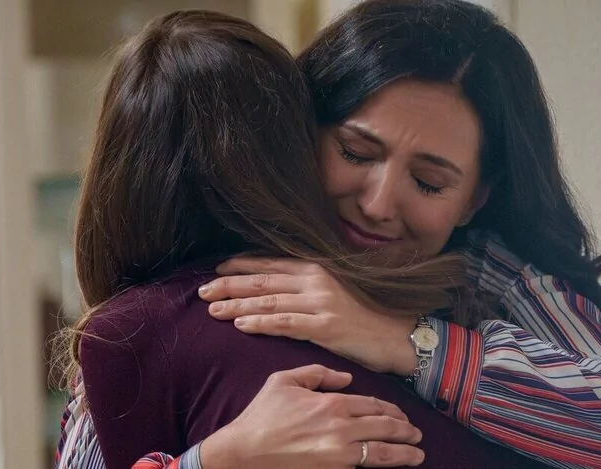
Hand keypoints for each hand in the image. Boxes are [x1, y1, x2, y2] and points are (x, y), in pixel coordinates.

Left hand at [199, 257, 417, 375]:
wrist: (397, 335)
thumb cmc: (366, 315)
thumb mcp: (336, 291)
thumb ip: (308, 286)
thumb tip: (277, 288)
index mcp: (317, 269)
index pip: (271, 264)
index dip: (241, 266)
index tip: (217, 269)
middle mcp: (316, 281)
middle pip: (263, 280)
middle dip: (229, 284)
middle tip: (202, 290)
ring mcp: (320, 303)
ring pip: (268, 302)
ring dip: (236, 305)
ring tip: (211, 309)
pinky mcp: (324, 326)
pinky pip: (284, 324)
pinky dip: (259, 323)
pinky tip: (240, 325)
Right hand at [200, 365, 424, 468]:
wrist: (243, 453)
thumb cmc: (261, 415)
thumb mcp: (285, 380)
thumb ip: (319, 373)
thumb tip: (347, 378)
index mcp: (332, 404)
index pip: (373, 405)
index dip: (392, 411)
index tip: (402, 416)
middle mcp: (341, 429)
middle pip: (385, 429)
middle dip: (405, 431)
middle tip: (417, 435)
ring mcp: (339, 455)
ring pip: (382, 454)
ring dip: (404, 454)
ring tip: (418, 455)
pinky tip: (390, 468)